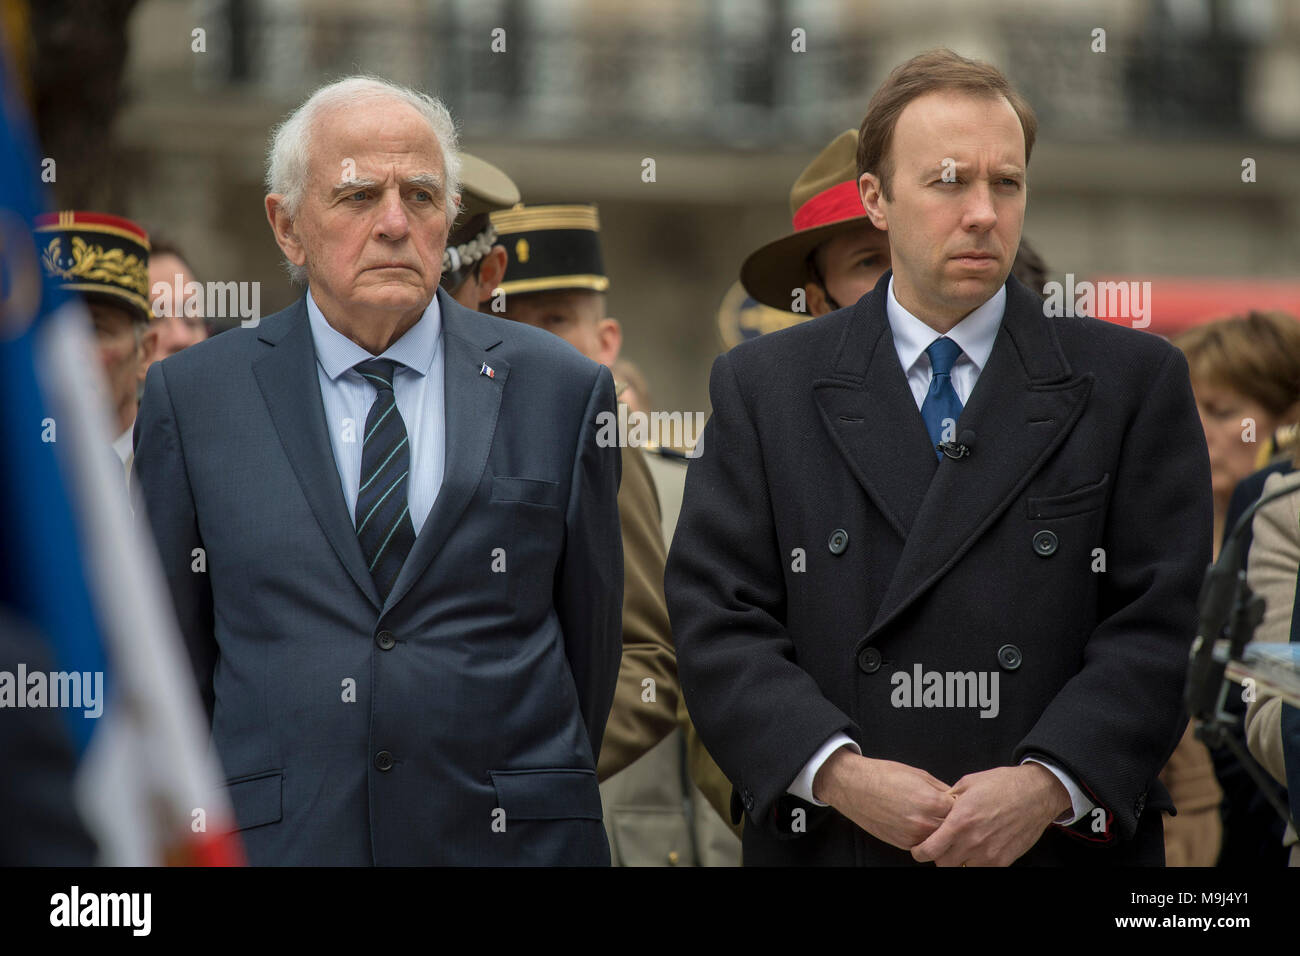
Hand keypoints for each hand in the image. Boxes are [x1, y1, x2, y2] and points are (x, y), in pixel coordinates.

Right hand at [813, 749, 953, 850]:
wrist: (855, 787)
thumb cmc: (884, 775)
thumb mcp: (918, 774)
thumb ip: (940, 789)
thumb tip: (955, 798)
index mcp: (932, 801)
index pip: (961, 811)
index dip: (961, 806)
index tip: (959, 803)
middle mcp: (924, 822)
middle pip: (953, 829)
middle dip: (953, 821)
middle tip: (948, 813)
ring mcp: (913, 836)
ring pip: (939, 840)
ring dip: (940, 832)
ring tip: (932, 818)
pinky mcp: (902, 844)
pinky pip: (923, 843)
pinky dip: (925, 836)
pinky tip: (918, 823)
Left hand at [911, 764, 1071, 866]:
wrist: (1036, 793)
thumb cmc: (1002, 784)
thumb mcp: (968, 783)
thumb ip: (949, 799)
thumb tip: (937, 807)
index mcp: (959, 821)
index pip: (930, 850)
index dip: (920, 853)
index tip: (918, 850)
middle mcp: (972, 841)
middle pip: (943, 864)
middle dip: (938, 857)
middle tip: (941, 847)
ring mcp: (989, 854)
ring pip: (962, 869)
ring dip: (958, 862)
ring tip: (961, 848)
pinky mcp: (1004, 861)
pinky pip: (982, 870)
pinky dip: (976, 863)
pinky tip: (978, 850)